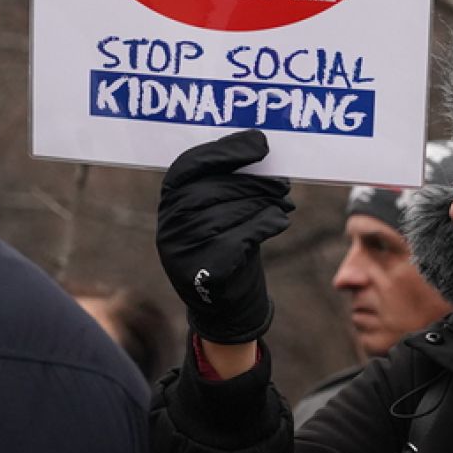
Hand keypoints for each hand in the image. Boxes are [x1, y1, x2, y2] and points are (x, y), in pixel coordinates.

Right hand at [156, 131, 292, 344]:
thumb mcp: (220, 212)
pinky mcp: (204, 273)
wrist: (226, 308)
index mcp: (169, 203)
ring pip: (228, 212)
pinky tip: (280, 219)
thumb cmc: (227, 247)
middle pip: (212, 189)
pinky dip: (265, 224)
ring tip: (284, 199)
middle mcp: (169, 226)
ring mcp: (183, 252)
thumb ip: (227, 183)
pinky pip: (240, 238)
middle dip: (253, 181)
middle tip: (282, 181)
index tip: (259, 143)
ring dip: (263, 201)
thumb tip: (259, 144)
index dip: (224, 151)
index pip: (188, 167)